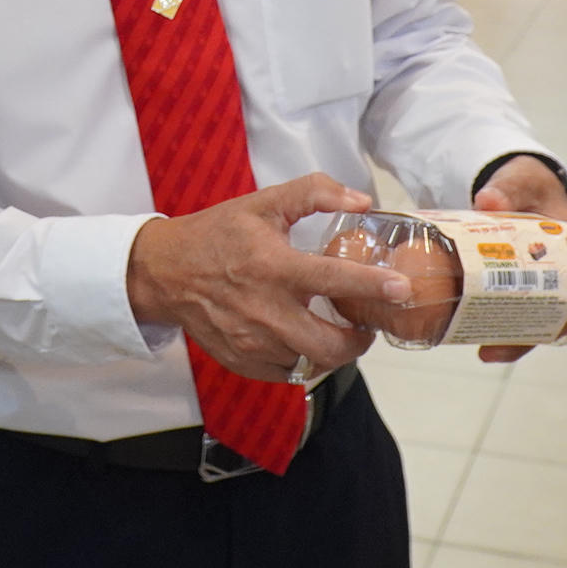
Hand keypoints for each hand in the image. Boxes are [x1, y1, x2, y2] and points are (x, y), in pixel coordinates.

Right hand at [125, 172, 399, 382]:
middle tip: (365, 326)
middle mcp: (264, 310)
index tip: (401, 288)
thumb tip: (361, 200)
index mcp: (273, 266)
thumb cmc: (218, 234)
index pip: (334, 279)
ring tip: (335, 333)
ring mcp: (252, 342)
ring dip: (332, 352)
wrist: (165, 271)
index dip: (372, 285)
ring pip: (311, 364)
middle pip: (329, 344)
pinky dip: (303, 362)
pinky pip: (287, 374)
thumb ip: (314, 193)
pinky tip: (303, 341)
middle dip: (359, 341)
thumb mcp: (263, 202)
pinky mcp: (242, 362)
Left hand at [473, 156, 566, 364]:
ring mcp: (536, 294)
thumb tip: (488, 201)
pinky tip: (462, 331)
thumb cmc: (529, 187)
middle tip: (501, 346)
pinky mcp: (510, 295)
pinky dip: (487, 327)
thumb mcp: (523, 181)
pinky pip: (504, 319)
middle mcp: (564, 285)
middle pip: (560, 325)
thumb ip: (509, 187)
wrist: (509, 189)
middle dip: (532, 339)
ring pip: (530, 330)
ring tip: (484, 350)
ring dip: (509, 343)